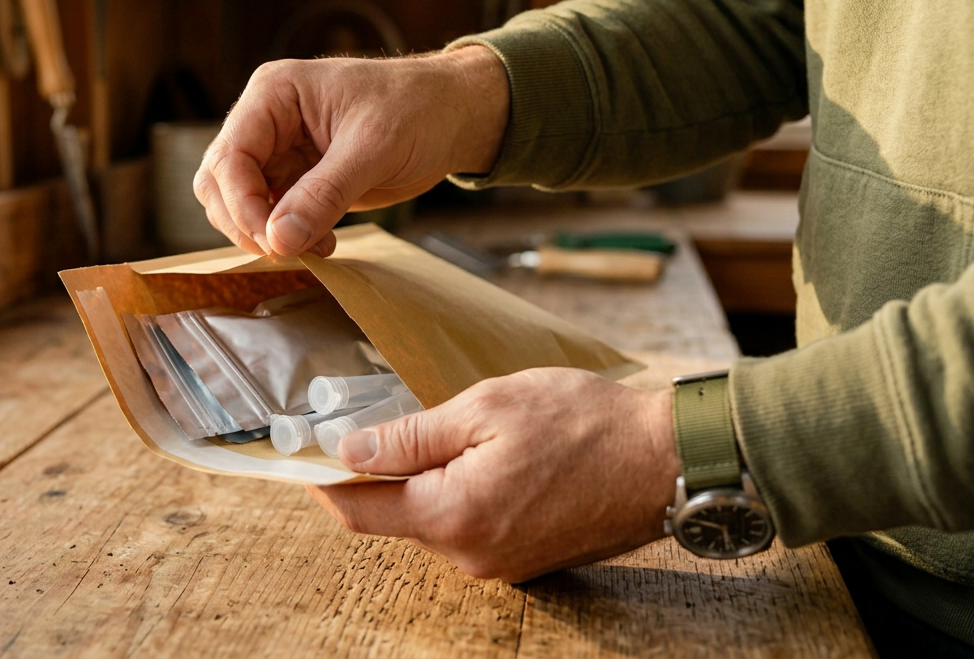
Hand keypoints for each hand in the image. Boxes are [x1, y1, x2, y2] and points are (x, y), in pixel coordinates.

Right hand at [194, 46, 508, 256]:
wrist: (454, 116)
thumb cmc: (418, 108)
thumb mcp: (373, 148)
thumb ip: (324, 195)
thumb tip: (279, 240)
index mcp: (274, 94)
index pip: (230, 156)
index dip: (242, 204)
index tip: (271, 241)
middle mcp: (267, 121)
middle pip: (221, 182)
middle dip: (246, 222)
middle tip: (285, 250)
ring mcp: (280, 151)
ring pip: (240, 203)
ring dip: (266, 234)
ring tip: (313, 246)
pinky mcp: (299, 179)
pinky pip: (273, 215)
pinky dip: (288, 236)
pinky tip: (322, 244)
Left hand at [307, 368, 678, 581]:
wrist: (668, 460)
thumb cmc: (585, 424)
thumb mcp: (487, 408)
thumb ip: (411, 435)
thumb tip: (350, 450)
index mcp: (452, 516)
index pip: (357, 511)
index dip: (324, 480)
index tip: (305, 452)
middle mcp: (470, 555)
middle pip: (395, 516)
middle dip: (383, 473)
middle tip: (385, 417)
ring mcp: (500, 564)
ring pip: (435, 521)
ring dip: (430, 481)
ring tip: (456, 431)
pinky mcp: (525, 560)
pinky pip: (471, 528)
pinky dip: (463, 494)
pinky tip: (490, 457)